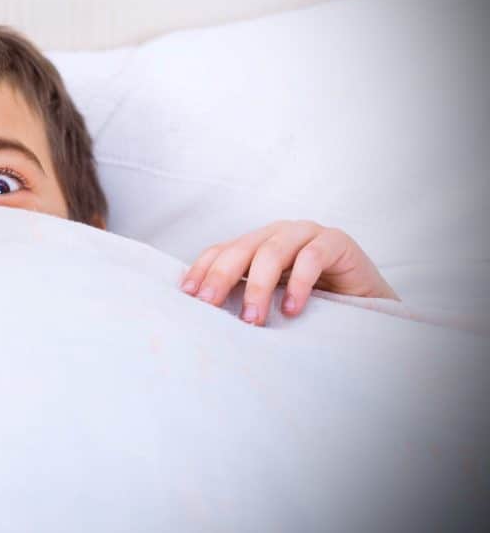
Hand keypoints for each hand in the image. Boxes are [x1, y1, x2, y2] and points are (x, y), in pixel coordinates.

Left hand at [180, 220, 397, 325]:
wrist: (365, 303)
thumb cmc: (312, 301)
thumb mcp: (272, 297)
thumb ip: (244, 295)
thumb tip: (202, 315)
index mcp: (256, 243)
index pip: (221, 250)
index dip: (202, 270)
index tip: (188, 296)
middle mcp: (277, 233)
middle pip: (241, 249)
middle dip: (221, 277)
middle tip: (210, 307)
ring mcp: (307, 233)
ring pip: (272, 252)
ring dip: (258, 286)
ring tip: (253, 319)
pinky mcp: (336, 242)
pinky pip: (312, 257)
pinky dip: (299, 283)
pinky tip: (292, 309)